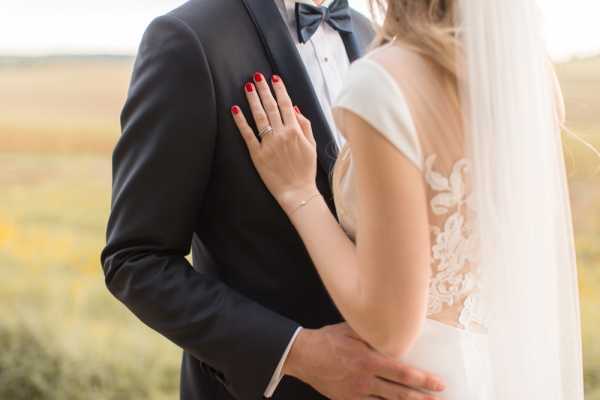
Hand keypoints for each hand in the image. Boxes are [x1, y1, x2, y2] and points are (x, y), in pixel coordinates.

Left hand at [231, 72, 318, 212]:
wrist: (298, 191)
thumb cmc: (305, 170)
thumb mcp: (311, 145)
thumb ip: (304, 125)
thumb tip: (295, 108)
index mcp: (295, 131)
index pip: (286, 104)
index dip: (279, 89)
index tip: (274, 78)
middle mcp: (281, 134)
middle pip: (270, 106)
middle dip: (264, 90)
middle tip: (256, 77)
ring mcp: (268, 144)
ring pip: (259, 116)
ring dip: (252, 100)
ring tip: (248, 87)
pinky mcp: (257, 154)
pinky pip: (247, 134)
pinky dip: (241, 121)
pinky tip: (235, 110)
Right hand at [284, 323, 445, 399]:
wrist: (303, 355)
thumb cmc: (328, 340)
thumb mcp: (352, 330)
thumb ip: (373, 334)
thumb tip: (394, 332)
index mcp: (369, 359)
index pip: (403, 373)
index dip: (423, 380)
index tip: (439, 384)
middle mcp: (365, 379)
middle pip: (400, 394)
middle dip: (422, 398)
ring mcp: (356, 393)